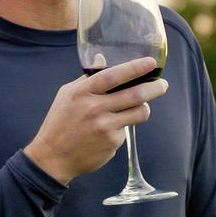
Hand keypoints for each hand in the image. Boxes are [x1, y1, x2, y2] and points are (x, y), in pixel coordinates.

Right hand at [23, 57, 167, 185]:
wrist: (53, 157)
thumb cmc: (59, 122)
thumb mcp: (67, 95)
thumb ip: (87, 78)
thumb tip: (101, 59)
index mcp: (82, 93)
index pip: (113, 76)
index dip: (135, 68)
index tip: (151, 62)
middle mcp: (95, 108)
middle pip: (135, 94)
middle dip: (155, 88)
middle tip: (163, 84)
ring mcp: (105, 127)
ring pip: (139, 113)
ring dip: (144, 107)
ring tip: (140, 106)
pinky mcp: (112, 143)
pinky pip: (127, 130)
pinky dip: (123, 126)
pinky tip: (109, 130)